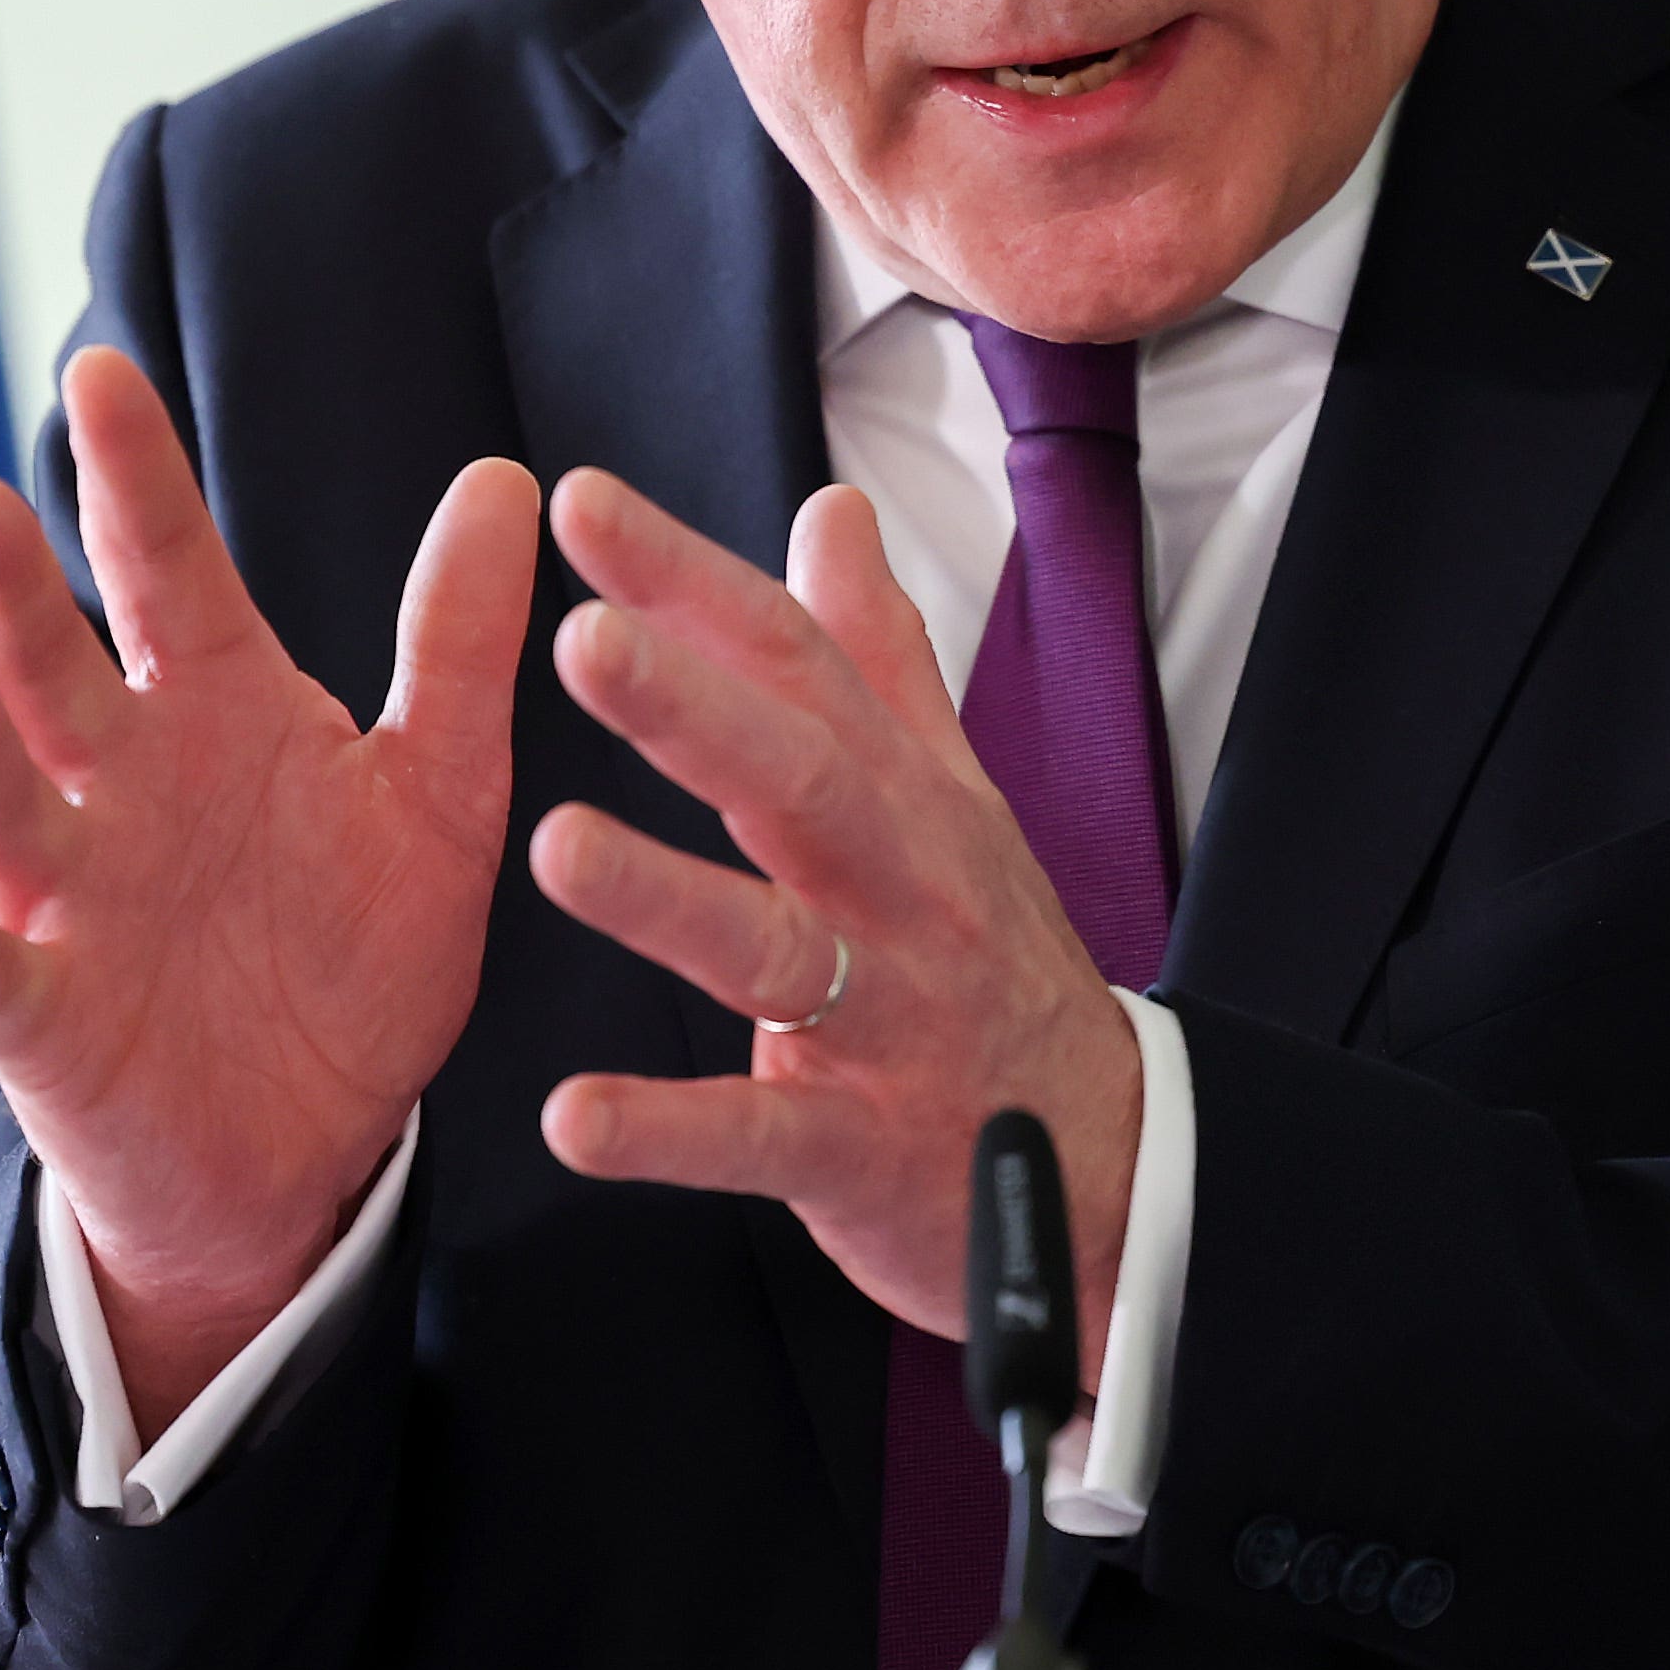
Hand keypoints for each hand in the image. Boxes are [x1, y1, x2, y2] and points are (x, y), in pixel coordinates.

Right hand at [0, 345, 537, 1422]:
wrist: (314, 1146)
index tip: (104, 374)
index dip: (134, 479)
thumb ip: (456, 649)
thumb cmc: (358, 953)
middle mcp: (119, 782)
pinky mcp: (43, 1019)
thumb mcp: (433, 797)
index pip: (165, 571)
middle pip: (52, 666)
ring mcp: (69, 895)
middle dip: (7, 589)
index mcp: (215, 710)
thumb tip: (509, 483)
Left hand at [528, 469, 1141, 1345]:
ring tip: (556, 847)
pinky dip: (668, 1131)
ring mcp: (885, 1021)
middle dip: (692, 707)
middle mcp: (897, 890)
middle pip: (800, 778)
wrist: (1114, 1163)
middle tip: (583, 640)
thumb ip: (878, 654)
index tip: (584, 506)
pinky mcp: (859, 1149)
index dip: (694, 582)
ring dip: (665, 898)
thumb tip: (830, 511)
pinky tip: (574, 1116)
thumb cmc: (999, 963)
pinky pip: (759, 1136)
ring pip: (774, 946)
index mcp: (902, 797)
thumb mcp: (954, 797)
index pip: (796, 664)